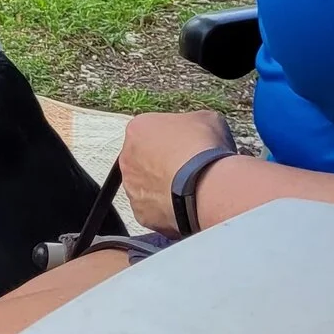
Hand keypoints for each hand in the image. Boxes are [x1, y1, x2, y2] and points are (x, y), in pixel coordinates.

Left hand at [117, 110, 235, 233]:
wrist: (207, 187)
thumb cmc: (204, 149)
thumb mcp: (207, 119)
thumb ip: (192, 122)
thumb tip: (197, 131)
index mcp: (138, 128)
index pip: (152, 132)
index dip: (173, 140)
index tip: (189, 147)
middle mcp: (127, 158)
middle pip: (145, 159)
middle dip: (163, 164)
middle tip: (188, 170)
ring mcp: (131, 188)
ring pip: (147, 187)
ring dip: (163, 188)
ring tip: (190, 191)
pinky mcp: (141, 214)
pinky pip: (154, 211)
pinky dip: (168, 210)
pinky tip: (186, 207)